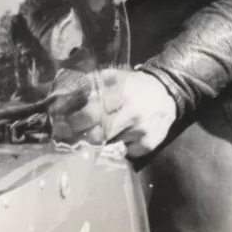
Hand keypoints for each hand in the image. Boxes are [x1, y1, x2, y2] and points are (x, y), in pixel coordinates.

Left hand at [50, 67, 177, 158]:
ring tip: (94, 137)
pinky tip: (118, 139)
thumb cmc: (134, 85)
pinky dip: (117, 148)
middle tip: (75, 135)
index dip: (74, 121)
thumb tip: (64, 95)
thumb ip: (90, 84)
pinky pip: (123, 153)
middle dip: (82, 136)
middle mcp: (129, 112)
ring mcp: (139, 131)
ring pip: (108, 146)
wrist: (167, 91)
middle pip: (97, 134)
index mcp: (118, 93)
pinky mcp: (147, 145)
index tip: (65, 123)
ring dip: (98, 144)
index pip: (89, 113)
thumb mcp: (113, 77)